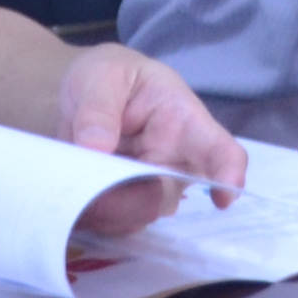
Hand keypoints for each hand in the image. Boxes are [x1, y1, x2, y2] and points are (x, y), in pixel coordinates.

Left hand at [54, 42, 248, 239]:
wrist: (83, 94)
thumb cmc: (108, 76)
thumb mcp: (102, 74)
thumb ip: (98, 107)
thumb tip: (95, 147)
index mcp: (183, 121)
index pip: (220, 150)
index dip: (227, 175)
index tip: (223, 199)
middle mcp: (174, 161)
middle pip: (169, 195)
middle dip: (133, 198)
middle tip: (92, 181)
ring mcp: (148, 187)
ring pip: (138, 215)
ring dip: (105, 207)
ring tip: (75, 178)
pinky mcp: (120, 204)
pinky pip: (110, 223)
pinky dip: (89, 214)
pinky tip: (70, 190)